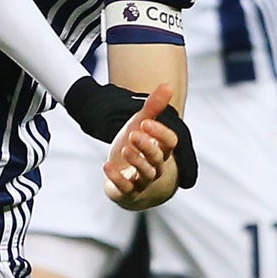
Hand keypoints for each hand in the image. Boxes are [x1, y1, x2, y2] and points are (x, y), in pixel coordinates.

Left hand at [103, 83, 181, 208]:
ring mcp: (142, 180)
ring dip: (136, 161)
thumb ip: (153, 108)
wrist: (125, 178)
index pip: (170, 142)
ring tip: (125, 148)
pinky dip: (116, 178)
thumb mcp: (141, 126)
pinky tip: (106, 166)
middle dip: (147, 146)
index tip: (146, 122)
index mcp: (162, 150)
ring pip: (146, 173)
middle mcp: (156, 166)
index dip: (160, 133)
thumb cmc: (136, 148)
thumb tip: (167, 85)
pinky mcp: (128, 191)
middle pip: (158, 158)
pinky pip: (126, 188)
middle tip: (133, 134)